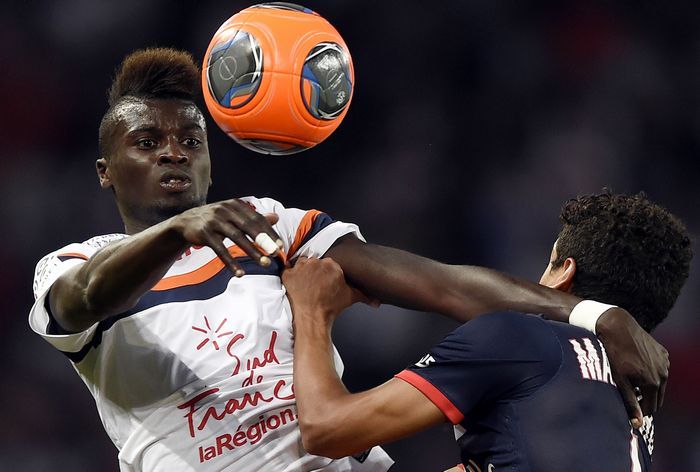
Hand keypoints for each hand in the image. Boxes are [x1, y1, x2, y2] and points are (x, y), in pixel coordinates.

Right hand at [171, 198, 282, 275]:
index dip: (270, 232)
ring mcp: (214, 221)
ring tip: (264, 263)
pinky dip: (230, 262)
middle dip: (263, 241)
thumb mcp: (234, 215)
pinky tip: (240, 273)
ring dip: (252, 252)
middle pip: (248, 226)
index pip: (257, 218)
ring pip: (236, 237)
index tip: (280, 245)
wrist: (185, 222)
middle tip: (275, 254)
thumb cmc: (216, 220)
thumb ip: (255, 218)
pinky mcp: (204, 233)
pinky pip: (220, 250)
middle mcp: (225, 210)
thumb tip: (276, 217)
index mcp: (235, 205)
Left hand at [282, 257, 375, 323]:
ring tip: (304, 284)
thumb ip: (364, 295)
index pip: (329, 263)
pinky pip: (287, 270)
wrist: (313, 317)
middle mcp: (317, 263)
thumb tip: (377, 301)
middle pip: (315, 262)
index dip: (326, 272)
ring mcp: (301, 268)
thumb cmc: (331, 307)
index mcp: (332, 265)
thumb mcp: (350, 298)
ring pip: (302, 264)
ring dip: (303, 272)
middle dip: (315, 271)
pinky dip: (290, 276)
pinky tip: (294, 284)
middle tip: (315, 284)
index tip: (324, 280)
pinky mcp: (289, 274)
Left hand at [596, 308, 668, 427]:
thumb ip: (630, 402)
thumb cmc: (613, 354)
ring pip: (659, 383)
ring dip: (649, 386)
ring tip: (631, 381)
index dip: (640, 411)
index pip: (652, 408)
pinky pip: (660, 369)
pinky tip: (637, 367)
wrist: (617, 327)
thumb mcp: (619, 380)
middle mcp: (663, 373)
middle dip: (646, 400)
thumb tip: (637, 424)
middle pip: (657, 397)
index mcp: (653, 383)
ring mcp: (665, 362)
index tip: (629, 410)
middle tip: (630, 397)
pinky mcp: (663, 353)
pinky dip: (651, 372)